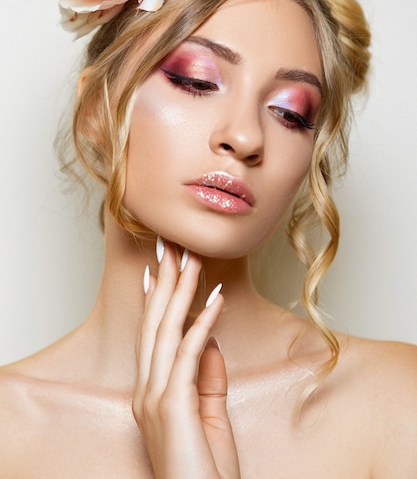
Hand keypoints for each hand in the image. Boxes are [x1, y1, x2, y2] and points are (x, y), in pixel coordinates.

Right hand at [133, 239, 240, 478]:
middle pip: (155, 324)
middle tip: (170, 246)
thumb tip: (210, 338)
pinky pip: (190, 354)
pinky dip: (203, 323)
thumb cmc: (205, 473)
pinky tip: (216, 299)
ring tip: (192, 259)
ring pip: (167, 331)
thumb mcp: (210, 417)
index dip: (156, 300)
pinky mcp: (173, 406)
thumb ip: (208, 377)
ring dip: (181, 291)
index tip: (158, 270)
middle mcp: (146, 390)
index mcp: (151, 393)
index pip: (152, 337)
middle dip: (164, 282)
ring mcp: (155, 398)